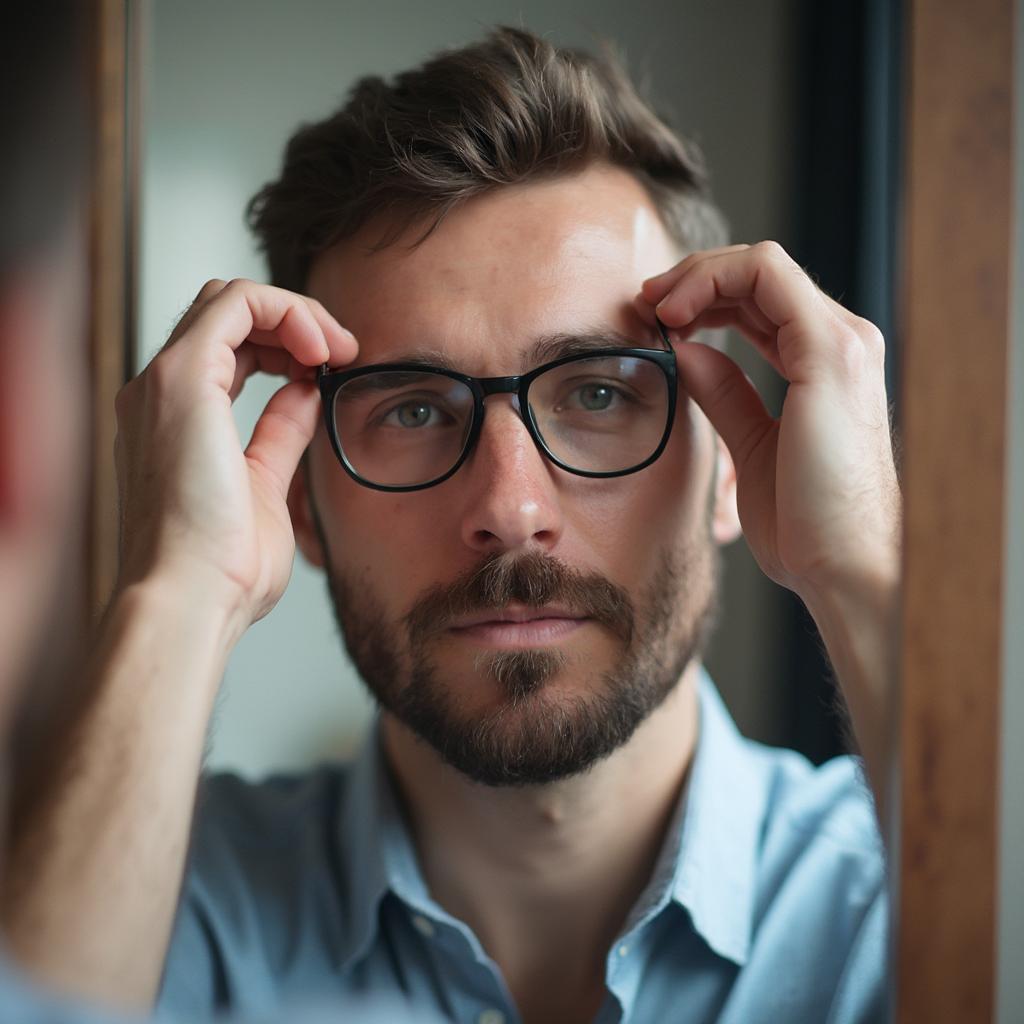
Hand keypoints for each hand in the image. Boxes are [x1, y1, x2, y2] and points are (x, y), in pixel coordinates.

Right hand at [113, 279, 355, 627]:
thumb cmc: (222, 568)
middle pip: (229, 316)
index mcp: (177, 420)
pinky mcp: (182, 378)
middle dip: (295, 323)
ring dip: (295, 313)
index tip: (332, 369)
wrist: (192, 599)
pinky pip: (236, 303)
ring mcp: (166, 382)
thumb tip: (304, 395)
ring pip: (230, 299)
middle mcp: (161, 394)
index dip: (286, 345)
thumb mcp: (266, 484)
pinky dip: (286, 310)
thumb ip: (280, 434)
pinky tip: (319, 349)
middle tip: (342, 354)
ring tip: (337, 350)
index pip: (229, 346)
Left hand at [636, 241, 900, 601]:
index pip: (762, 301)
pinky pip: (767, 277)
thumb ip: (725, 394)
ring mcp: (841, 342)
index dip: (705, 297)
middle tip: (646, 302)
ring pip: (762, 264)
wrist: (845, 569)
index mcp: (825, 365)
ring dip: (697, 274)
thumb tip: (689, 353)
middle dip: (694, 278)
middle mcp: (841, 342)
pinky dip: (713, 281)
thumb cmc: (807, 526)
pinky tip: (677, 314)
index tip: (658, 319)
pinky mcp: (830, 353)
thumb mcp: (751, 447)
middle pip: (759, 275)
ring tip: (656, 305)